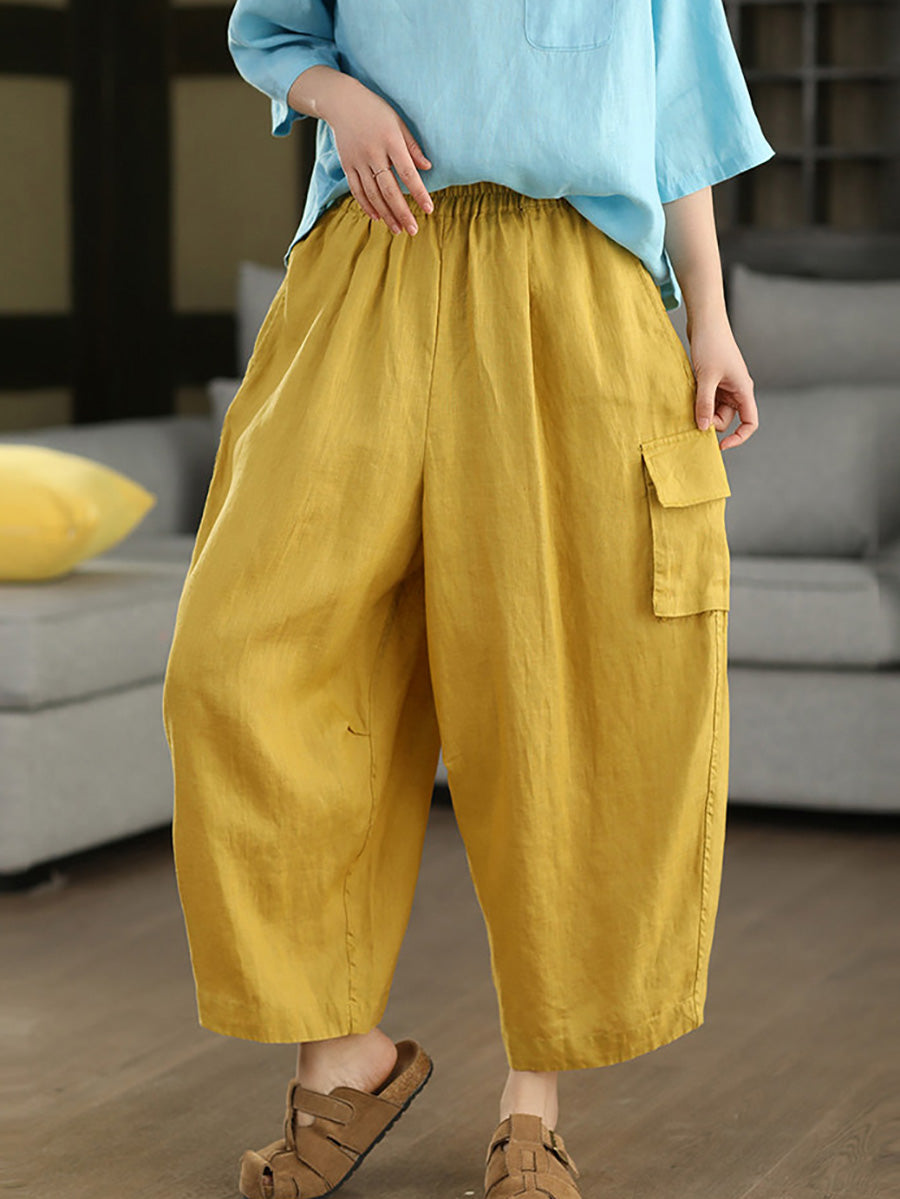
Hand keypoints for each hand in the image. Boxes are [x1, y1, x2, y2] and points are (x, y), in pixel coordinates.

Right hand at [292, 68, 432, 234]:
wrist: (342, 102)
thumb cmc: (375, 111)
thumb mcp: (398, 122)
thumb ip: (412, 147)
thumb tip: (427, 168)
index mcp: (390, 141)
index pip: (408, 173)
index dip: (419, 193)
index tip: (428, 209)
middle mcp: (373, 153)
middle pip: (389, 190)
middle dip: (402, 212)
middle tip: (413, 230)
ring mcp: (358, 160)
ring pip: (373, 194)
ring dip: (386, 214)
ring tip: (397, 229)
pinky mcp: (347, 165)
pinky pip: (357, 190)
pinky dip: (367, 206)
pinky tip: (377, 217)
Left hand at [686, 314, 758, 449]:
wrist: (705, 321)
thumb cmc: (711, 344)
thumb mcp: (706, 377)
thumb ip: (704, 404)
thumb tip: (703, 428)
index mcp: (743, 390)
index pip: (750, 422)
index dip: (739, 437)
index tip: (721, 445)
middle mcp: (737, 390)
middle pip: (726, 419)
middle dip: (710, 421)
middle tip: (693, 415)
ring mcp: (725, 386)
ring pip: (714, 410)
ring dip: (702, 411)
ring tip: (689, 400)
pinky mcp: (713, 381)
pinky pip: (707, 400)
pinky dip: (697, 402)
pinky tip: (688, 396)